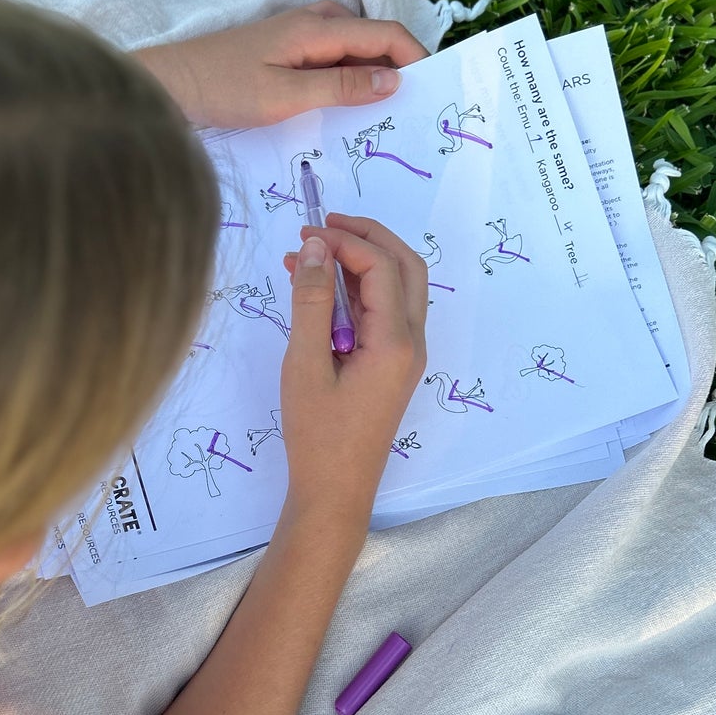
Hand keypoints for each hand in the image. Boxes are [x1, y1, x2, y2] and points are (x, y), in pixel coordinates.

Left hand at [132, 1, 428, 129]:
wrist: (170, 83)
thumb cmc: (223, 90)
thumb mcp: (287, 96)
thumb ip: (342, 86)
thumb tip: (394, 79)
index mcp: (318, 27)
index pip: (386, 34)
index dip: (415, 59)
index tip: (433, 92)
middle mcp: (314, 20)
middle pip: (373, 38)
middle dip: (397, 68)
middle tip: (412, 111)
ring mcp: (299, 31)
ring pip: (353, 47)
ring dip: (371, 74)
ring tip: (383, 115)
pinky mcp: (285, 47)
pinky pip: (332, 56)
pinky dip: (347, 76)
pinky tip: (344, 106)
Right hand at [276, 214, 427, 524]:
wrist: (336, 490)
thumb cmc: (318, 434)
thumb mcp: (305, 364)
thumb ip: (312, 302)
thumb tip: (317, 247)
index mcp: (395, 341)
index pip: (380, 267)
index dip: (345, 241)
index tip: (304, 235)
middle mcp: (411, 342)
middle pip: (405, 266)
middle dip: (366, 237)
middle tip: (322, 225)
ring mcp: (406, 354)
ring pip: (398, 287)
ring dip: (361, 261)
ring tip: (312, 253)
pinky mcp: (392, 365)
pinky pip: (384, 311)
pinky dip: (357, 290)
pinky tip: (319, 289)